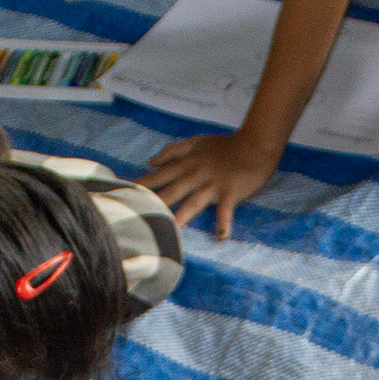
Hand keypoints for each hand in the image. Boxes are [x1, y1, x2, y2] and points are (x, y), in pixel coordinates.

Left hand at [139, 130, 283, 239]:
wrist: (255, 144)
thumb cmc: (226, 146)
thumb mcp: (197, 142)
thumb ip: (173, 150)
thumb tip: (150, 161)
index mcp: (187, 164)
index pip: (160, 176)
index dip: (142, 184)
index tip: (123, 192)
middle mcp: (196, 176)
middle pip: (171, 192)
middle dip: (153, 204)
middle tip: (137, 216)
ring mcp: (213, 186)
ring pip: (193, 203)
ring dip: (181, 218)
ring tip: (170, 232)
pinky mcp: (231, 193)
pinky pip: (226, 210)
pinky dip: (224, 223)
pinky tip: (221, 237)